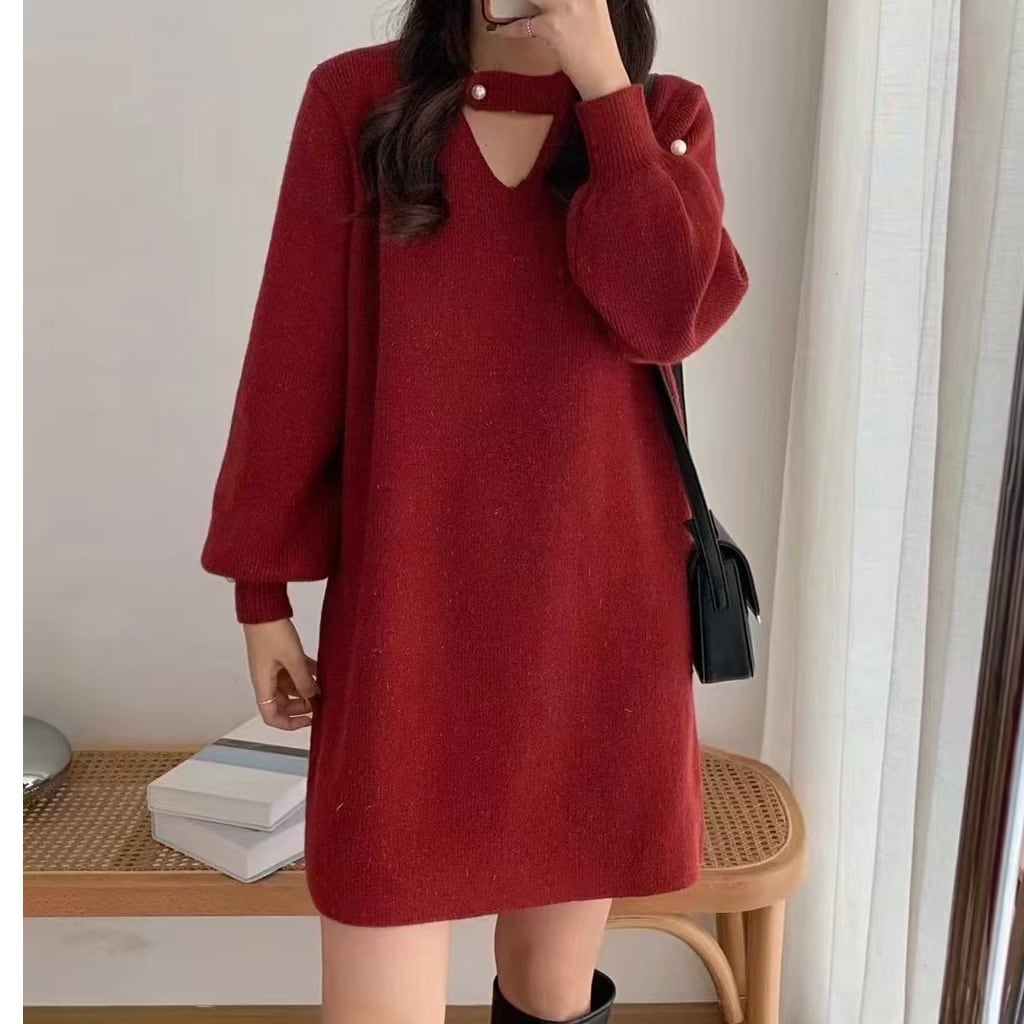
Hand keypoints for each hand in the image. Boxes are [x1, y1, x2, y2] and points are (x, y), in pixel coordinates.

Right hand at [242, 619, 318, 729]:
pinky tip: (322, 671)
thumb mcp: (292, 659)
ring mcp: (273, 668)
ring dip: (307, 689)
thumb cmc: (270, 632)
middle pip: (283, 704)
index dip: (289, 724)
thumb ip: (304, 681)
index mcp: (263, 685)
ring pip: (291, 687)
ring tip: (325, 687)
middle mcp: (266, 680)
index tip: (309, 720)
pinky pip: (294, 672)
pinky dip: (307, 674)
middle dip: (302, 706)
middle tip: (321, 702)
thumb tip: (314, 699)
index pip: (271, 716)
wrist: (263, 608)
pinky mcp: (280, 656)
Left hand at [489, 0, 631, 100]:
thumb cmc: (598, 46)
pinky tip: (502, 29)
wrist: (602, 73)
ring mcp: (565, 6)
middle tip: (522, 1)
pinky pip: (523, 24)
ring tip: (504, 2)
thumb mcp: (594, 10)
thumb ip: (577, 0)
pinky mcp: (552, 26)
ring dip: (513, 1)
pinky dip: (510, 28)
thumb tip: (558, 1)